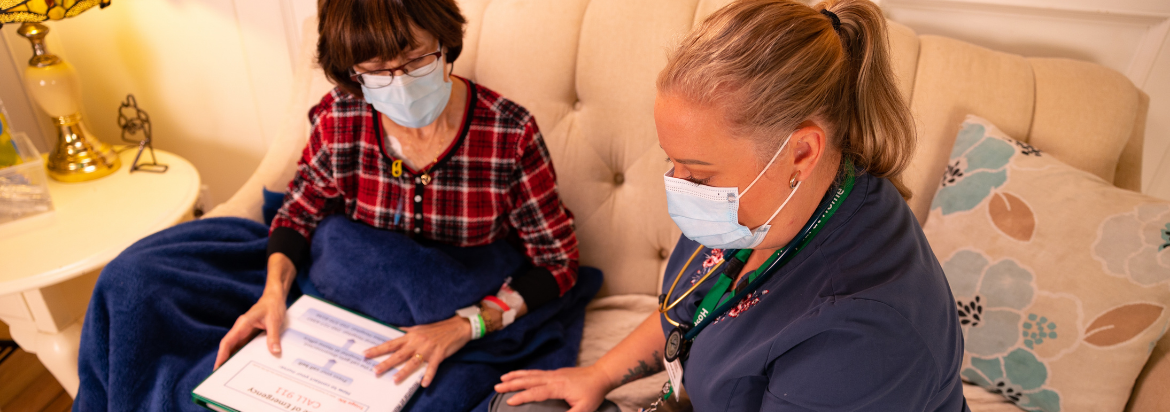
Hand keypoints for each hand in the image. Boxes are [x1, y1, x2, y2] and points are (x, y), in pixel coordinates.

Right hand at [214, 291, 286, 368]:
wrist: (275, 297)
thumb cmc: (273, 306)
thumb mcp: (275, 321)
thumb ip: (273, 336)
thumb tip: (275, 352)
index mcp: (243, 324)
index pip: (228, 341)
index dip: (222, 355)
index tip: (217, 366)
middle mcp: (241, 329)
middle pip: (229, 347)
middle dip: (225, 361)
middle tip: (222, 376)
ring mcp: (245, 332)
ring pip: (236, 347)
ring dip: (233, 359)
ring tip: (231, 375)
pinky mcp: (250, 334)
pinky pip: (244, 346)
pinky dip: (243, 355)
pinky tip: (245, 365)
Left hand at [364, 315, 471, 386]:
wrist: (458, 326)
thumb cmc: (438, 328)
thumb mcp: (420, 328)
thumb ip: (407, 331)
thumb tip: (395, 330)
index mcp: (411, 336)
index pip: (391, 343)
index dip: (378, 349)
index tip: (366, 354)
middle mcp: (417, 342)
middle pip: (399, 354)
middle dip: (386, 363)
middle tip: (375, 370)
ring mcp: (428, 349)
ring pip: (413, 362)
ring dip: (404, 371)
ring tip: (395, 380)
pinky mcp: (439, 354)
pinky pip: (433, 367)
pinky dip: (428, 375)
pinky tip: (424, 384)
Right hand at [494, 366, 611, 411]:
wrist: (601, 375)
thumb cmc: (593, 393)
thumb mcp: (584, 409)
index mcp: (558, 386)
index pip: (537, 392)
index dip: (523, 397)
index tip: (510, 401)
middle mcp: (553, 378)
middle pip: (529, 380)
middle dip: (512, 384)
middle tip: (497, 387)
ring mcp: (553, 374)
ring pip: (531, 374)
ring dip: (516, 376)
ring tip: (502, 378)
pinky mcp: (555, 373)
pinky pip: (536, 373)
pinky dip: (525, 373)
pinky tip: (520, 376)